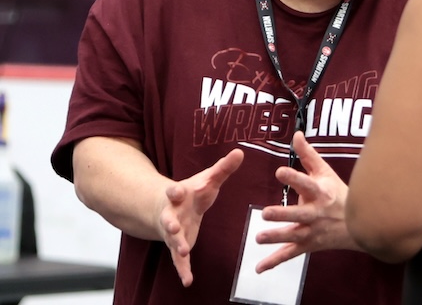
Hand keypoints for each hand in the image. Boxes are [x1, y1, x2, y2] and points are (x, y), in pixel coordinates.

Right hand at [159, 148, 244, 286]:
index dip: (178, 190)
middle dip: (170, 222)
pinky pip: (178, 260)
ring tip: (184, 251)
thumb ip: (223, 168)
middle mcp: (171, 213)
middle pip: (168, 218)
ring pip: (172, 239)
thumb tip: (240, 152)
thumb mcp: (206, 179)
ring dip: (177, 244)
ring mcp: (172, 231)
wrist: (168, 206)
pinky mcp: (177, 245)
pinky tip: (188, 281)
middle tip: (174, 226)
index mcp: (177, 195)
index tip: (183, 189)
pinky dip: (183, 270)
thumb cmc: (191, 191)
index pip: (175, 190)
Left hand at [255, 131, 355, 271]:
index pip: (306, 183)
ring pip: (293, 236)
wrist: (359, 225)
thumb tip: (295, 134)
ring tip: (259, 237)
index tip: (279, 171)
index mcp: (320, 192)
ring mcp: (312, 231)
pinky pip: (290, 255)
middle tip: (266, 213)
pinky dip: (274, 262)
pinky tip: (258, 268)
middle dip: (283, 214)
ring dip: (276, 238)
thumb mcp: (325, 172)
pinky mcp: (308, 245)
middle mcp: (316, 213)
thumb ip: (307, 155)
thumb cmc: (337, 193)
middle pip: (298, 215)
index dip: (293, 177)